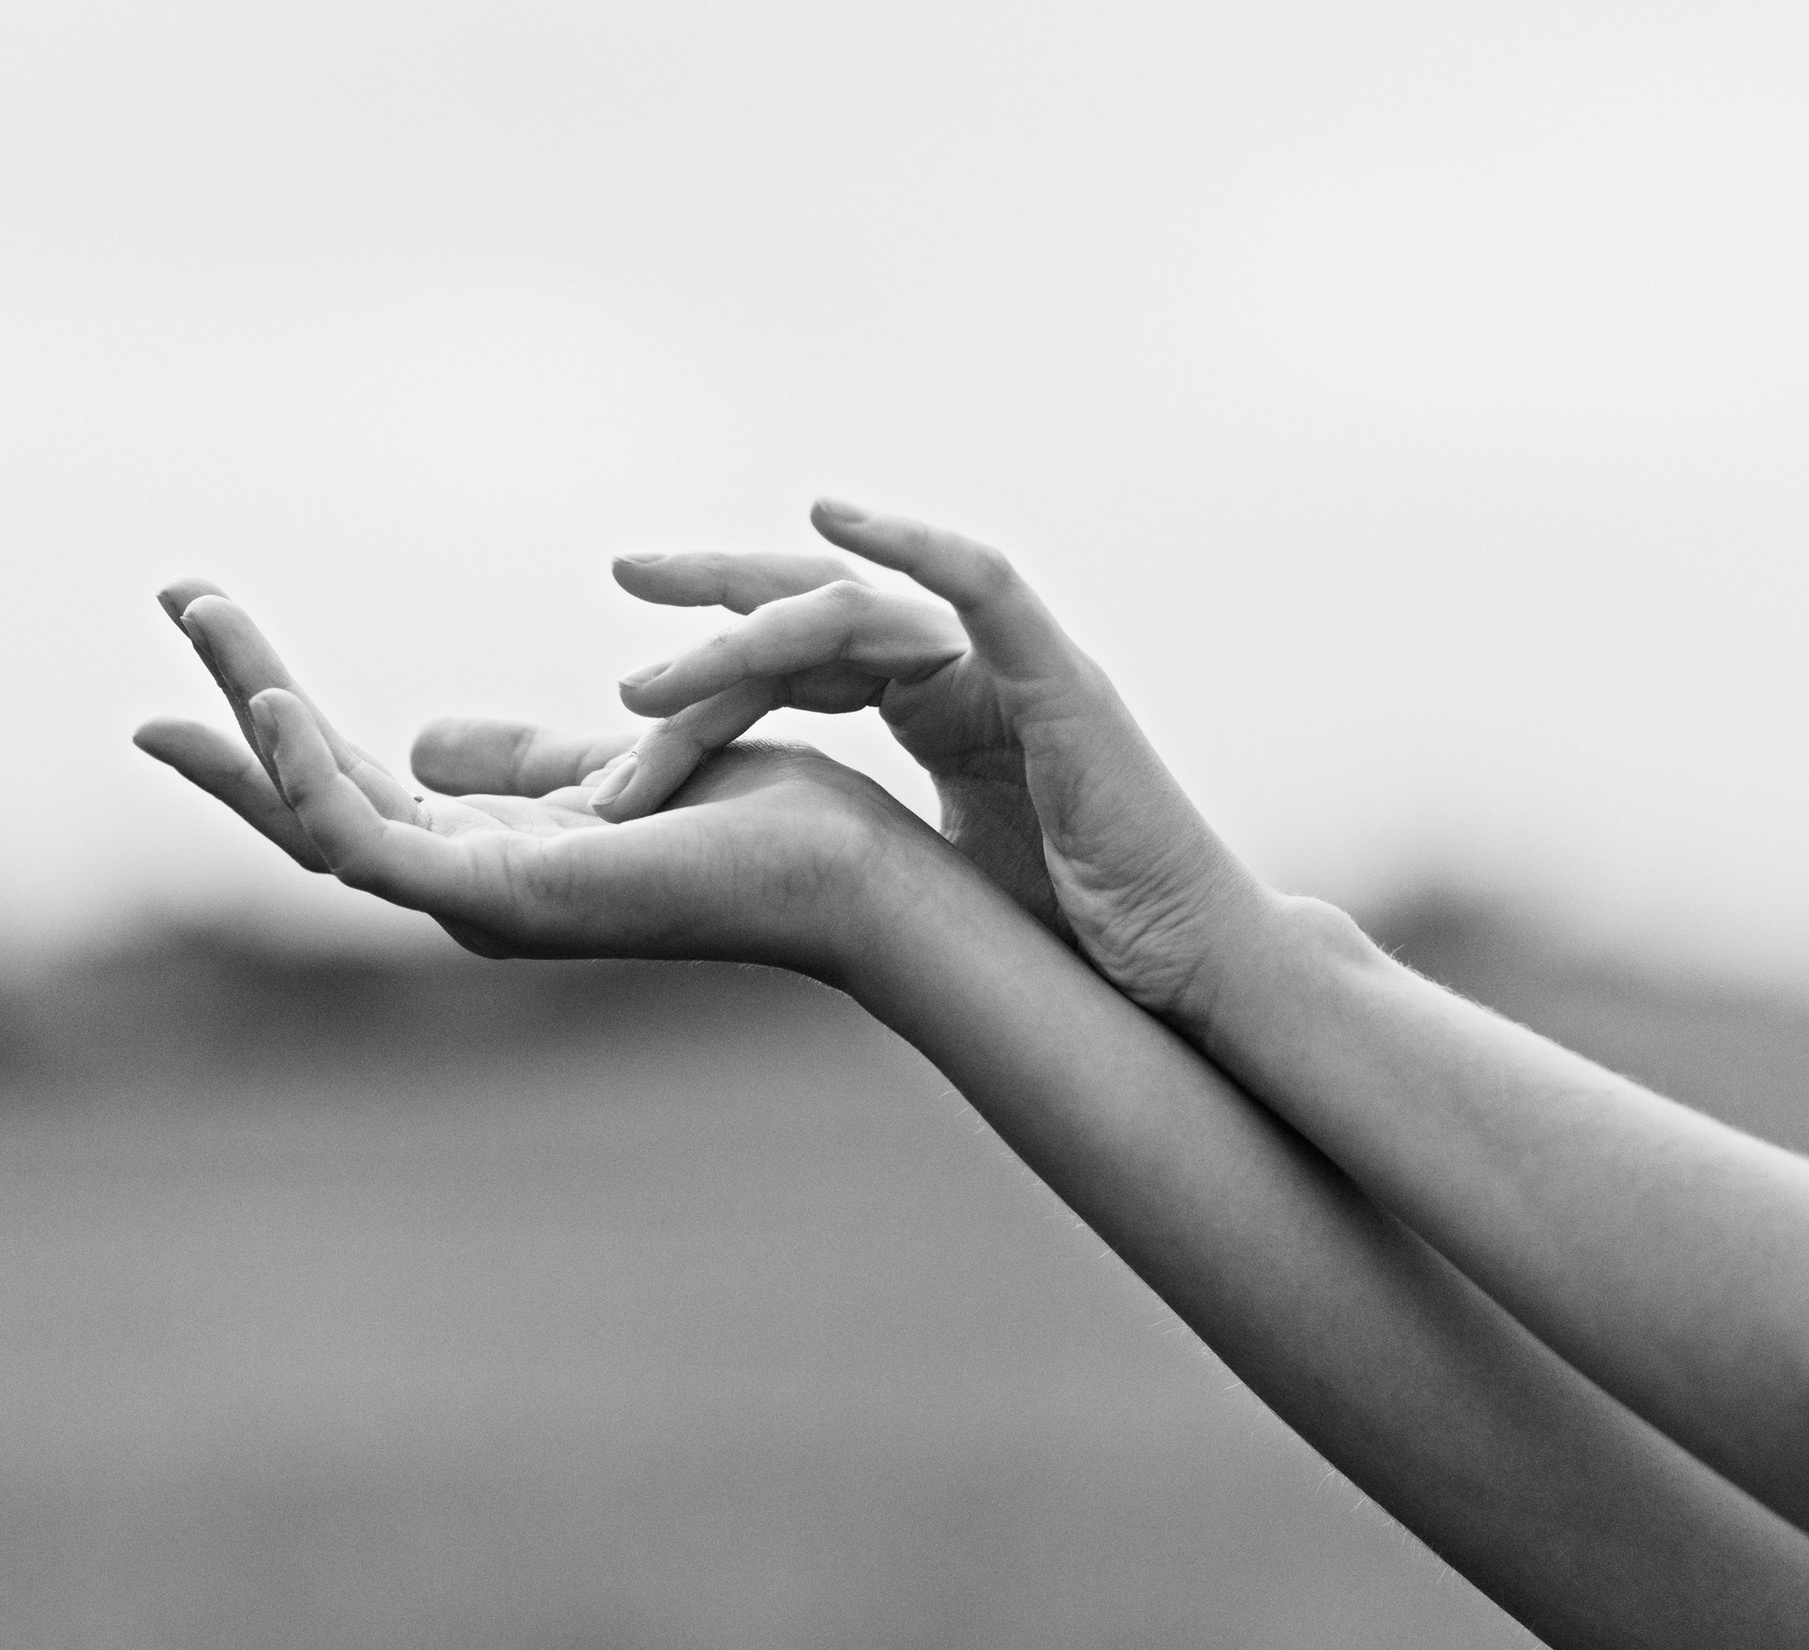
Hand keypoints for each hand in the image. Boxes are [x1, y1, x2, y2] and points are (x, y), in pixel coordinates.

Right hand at [133, 584, 940, 977]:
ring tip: (204, 615)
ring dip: (252, 722)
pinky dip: (310, 778)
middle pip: (312, 802)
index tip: (210, 626)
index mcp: (495, 860)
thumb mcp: (609, 768)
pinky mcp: (507, 905)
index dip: (274, 715)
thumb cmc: (768, 824)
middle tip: (175, 593)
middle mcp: (474, 893)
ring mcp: (482, 909)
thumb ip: (519, 758)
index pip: (351, 786)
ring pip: (318, 820)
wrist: (861, 874)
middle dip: (233, 705)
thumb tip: (424, 736)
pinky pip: (372, 844)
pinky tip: (274, 703)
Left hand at [603, 499, 1267, 1020]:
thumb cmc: (1074, 933)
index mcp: (940, 706)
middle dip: (718, 590)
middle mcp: (969, 669)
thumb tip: (785, 851)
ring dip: (754, 628)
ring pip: (863, 611)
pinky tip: (829, 517)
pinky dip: (912, 544)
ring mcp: (1015, 668)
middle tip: (626, 570)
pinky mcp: (1063, 683)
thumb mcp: (941, 868)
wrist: (1182, 973)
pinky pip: (984, 584)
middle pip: (821, 607)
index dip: (723, 653)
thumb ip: (875, 830)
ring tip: (662, 672)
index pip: (811, 655)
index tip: (633, 682)